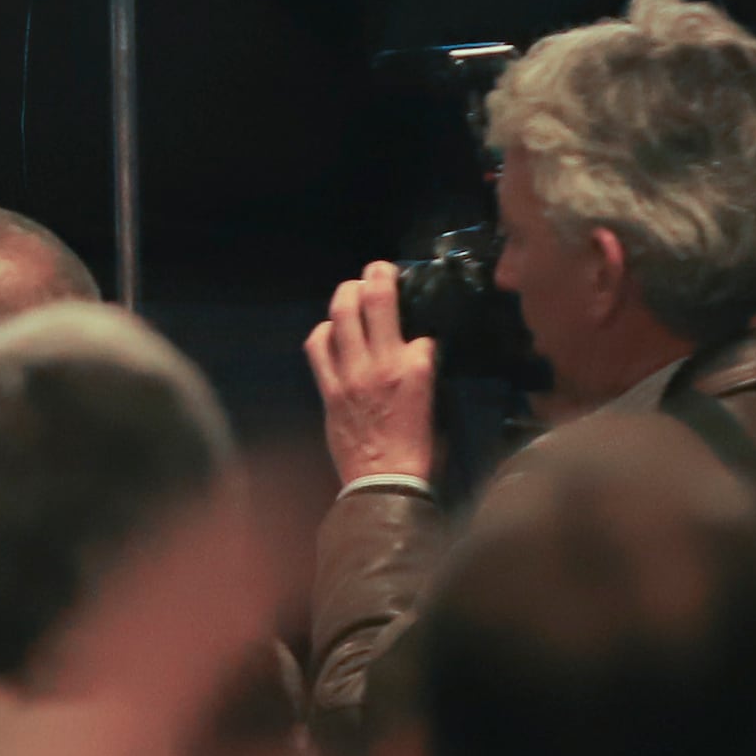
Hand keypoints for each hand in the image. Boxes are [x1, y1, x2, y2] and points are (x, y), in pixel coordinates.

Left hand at [307, 265, 443, 487]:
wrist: (385, 487)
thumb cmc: (421, 454)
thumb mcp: (438, 409)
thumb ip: (425, 376)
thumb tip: (419, 357)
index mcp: (418, 370)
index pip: (422, 331)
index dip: (423, 324)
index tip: (421, 324)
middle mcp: (382, 363)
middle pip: (376, 301)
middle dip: (378, 275)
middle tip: (379, 269)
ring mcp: (351, 373)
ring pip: (341, 313)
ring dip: (346, 293)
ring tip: (352, 288)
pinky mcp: (329, 388)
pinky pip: (317, 346)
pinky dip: (322, 331)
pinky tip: (330, 330)